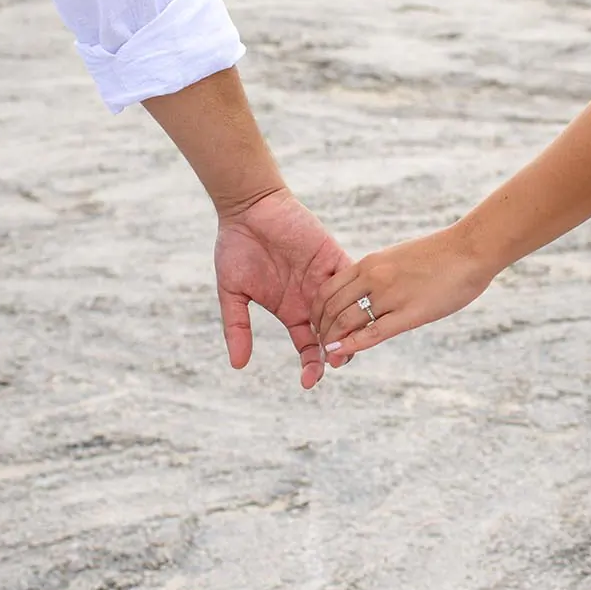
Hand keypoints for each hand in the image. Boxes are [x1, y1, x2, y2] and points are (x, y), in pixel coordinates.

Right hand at [216, 188, 351, 388]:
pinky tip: (358, 314)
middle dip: (336, 354)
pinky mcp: (334, 257)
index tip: (309, 382)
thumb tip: (238, 365)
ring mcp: (325, 279)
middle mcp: (312, 299)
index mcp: (291, 311)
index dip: (312, 365)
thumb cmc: (236, 247)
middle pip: (334, 335)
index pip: (309, 347)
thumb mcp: (232, 292)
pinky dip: (357, 297)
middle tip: (335, 365)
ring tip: (346, 347)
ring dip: (349, 331)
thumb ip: (237, 326)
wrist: (248, 208)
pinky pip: (352, 280)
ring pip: (348, 312)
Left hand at [312, 225, 497, 362]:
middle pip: (330, 308)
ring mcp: (391, 295)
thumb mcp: (398, 258)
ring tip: (332, 356)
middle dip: (322, 331)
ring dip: (333, 341)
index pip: (327, 290)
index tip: (320, 326)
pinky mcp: (410, 313)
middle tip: (323, 347)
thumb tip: (368, 292)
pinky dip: (351, 345)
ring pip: (346, 322)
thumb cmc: (440, 255)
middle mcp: (374, 277)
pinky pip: (372, 333)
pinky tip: (342, 353)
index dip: (317, 312)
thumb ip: (379, 275)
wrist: (470, 249)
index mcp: (370, 263)